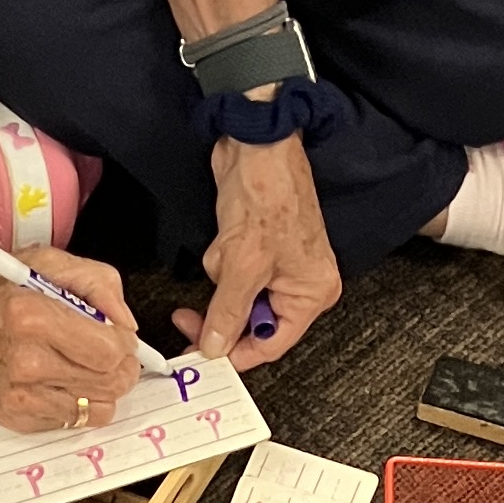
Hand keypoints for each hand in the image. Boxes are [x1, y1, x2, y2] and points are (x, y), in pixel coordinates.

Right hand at [0, 246, 139, 428]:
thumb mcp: (39, 261)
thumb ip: (94, 282)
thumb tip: (125, 321)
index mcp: (33, 318)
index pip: (112, 351)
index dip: (123, 342)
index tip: (112, 332)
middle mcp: (26, 363)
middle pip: (110, 384)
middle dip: (118, 366)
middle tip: (103, 350)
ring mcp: (17, 396)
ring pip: (97, 410)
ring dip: (99, 387)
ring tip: (81, 365)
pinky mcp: (11, 416)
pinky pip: (69, 422)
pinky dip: (73, 403)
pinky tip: (57, 380)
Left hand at [172, 138, 342, 368]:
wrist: (255, 145)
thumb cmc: (268, 194)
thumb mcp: (243, 265)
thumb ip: (227, 313)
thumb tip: (215, 347)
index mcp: (312, 293)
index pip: (272, 343)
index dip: (236, 353)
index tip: (204, 357)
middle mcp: (301, 283)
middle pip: (252, 320)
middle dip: (224, 304)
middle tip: (191, 316)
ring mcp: (279, 265)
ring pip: (236, 295)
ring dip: (222, 275)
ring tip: (228, 248)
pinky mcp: (256, 248)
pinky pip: (230, 272)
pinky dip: (220, 259)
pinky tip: (227, 236)